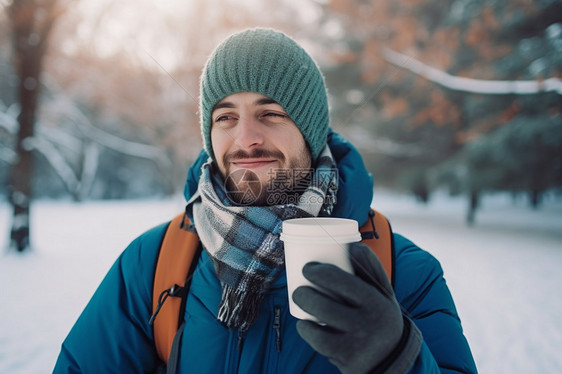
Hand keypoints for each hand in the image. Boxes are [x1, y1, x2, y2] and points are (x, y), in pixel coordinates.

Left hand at [292, 242, 420, 373]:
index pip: (346, 282)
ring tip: (300, 300)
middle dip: (304, 293)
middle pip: (327, 305)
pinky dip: (307, 331)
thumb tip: (351, 245)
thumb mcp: (383, 293)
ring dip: (304, 309)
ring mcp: (358, 344)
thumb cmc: (378, 315)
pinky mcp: (347, 361)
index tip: (308, 267)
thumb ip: (371, 267)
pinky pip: (319, 342)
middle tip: (299, 288)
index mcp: (380, 302)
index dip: (321, 272)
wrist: (391, 359)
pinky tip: (304, 325)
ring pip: (320, 325)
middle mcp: (370, 324)